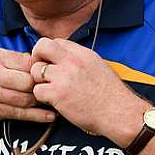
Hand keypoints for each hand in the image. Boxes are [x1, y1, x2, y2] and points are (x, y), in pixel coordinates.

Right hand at [0, 48, 55, 123]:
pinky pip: (21, 114)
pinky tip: (50, 117)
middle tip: (55, 87)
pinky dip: (38, 116)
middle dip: (43, 85)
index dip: (42, 68)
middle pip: (28, 82)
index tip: (53, 72)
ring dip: (42, 101)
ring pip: (26, 99)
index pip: (27, 62)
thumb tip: (42, 61)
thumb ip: (16, 60)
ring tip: (55, 100)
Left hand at [29, 38, 145, 142]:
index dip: (50, 53)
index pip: (57, 42)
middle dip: (36, 57)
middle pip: (42, 46)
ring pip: (35, 70)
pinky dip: (42, 97)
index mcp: (83, 54)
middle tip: (40, 71)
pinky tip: (53, 102)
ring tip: (50, 90)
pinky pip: (37, 90)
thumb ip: (82, 60)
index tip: (52, 63)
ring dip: (39, 81)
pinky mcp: (58, 94)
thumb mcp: (100, 67)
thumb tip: (68, 59)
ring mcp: (64, 77)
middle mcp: (72, 61)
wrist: (119, 113)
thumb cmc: (112, 95)